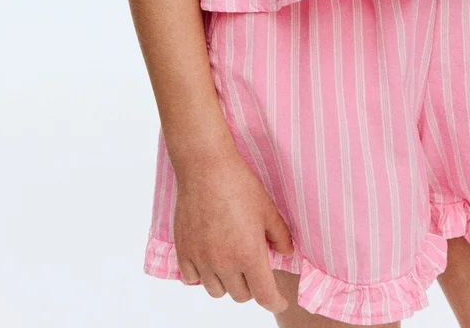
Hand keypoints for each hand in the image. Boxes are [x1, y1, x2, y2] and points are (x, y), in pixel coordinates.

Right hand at [172, 145, 294, 313]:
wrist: (206, 168)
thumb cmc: (240, 185)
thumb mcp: (267, 209)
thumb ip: (280, 236)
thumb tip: (286, 253)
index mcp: (249, 254)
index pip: (264, 296)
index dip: (275, 302)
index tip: (279, 301)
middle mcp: (224, 263)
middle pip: (241, 296)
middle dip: (252, 286)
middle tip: (254, 268)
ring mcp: (201, 259)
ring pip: (217, 291)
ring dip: (227, 283)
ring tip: (231, 264)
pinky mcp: (183, 251)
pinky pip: (192, 279)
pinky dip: (202, 276)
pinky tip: (209, 260)